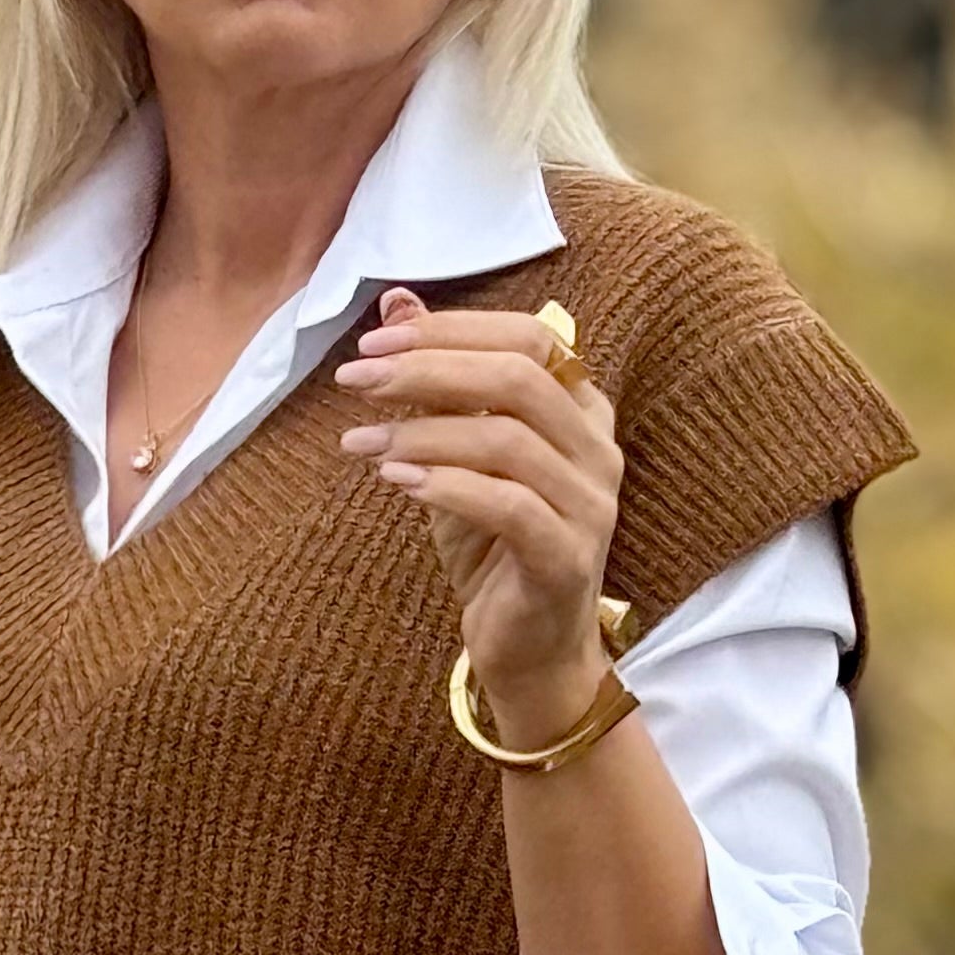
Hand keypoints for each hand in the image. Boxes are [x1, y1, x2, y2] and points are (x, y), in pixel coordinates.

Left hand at [334, 284, 623, 742]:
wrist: (527, 651)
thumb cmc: (491, 546)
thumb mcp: (454, 452)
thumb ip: (436, 380)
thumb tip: (395, 303)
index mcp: (581, 410)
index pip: (528, 337)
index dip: (451, 329)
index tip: (375, 341)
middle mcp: (598, 449)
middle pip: (519, 376)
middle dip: (427, 368)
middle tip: (356, 379)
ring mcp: (592, 506)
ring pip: (508, 439)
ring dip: (422, 430)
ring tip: (360, 440)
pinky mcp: (567, 559)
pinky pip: (508, 506)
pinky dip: (445, 485)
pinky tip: (394, 479)